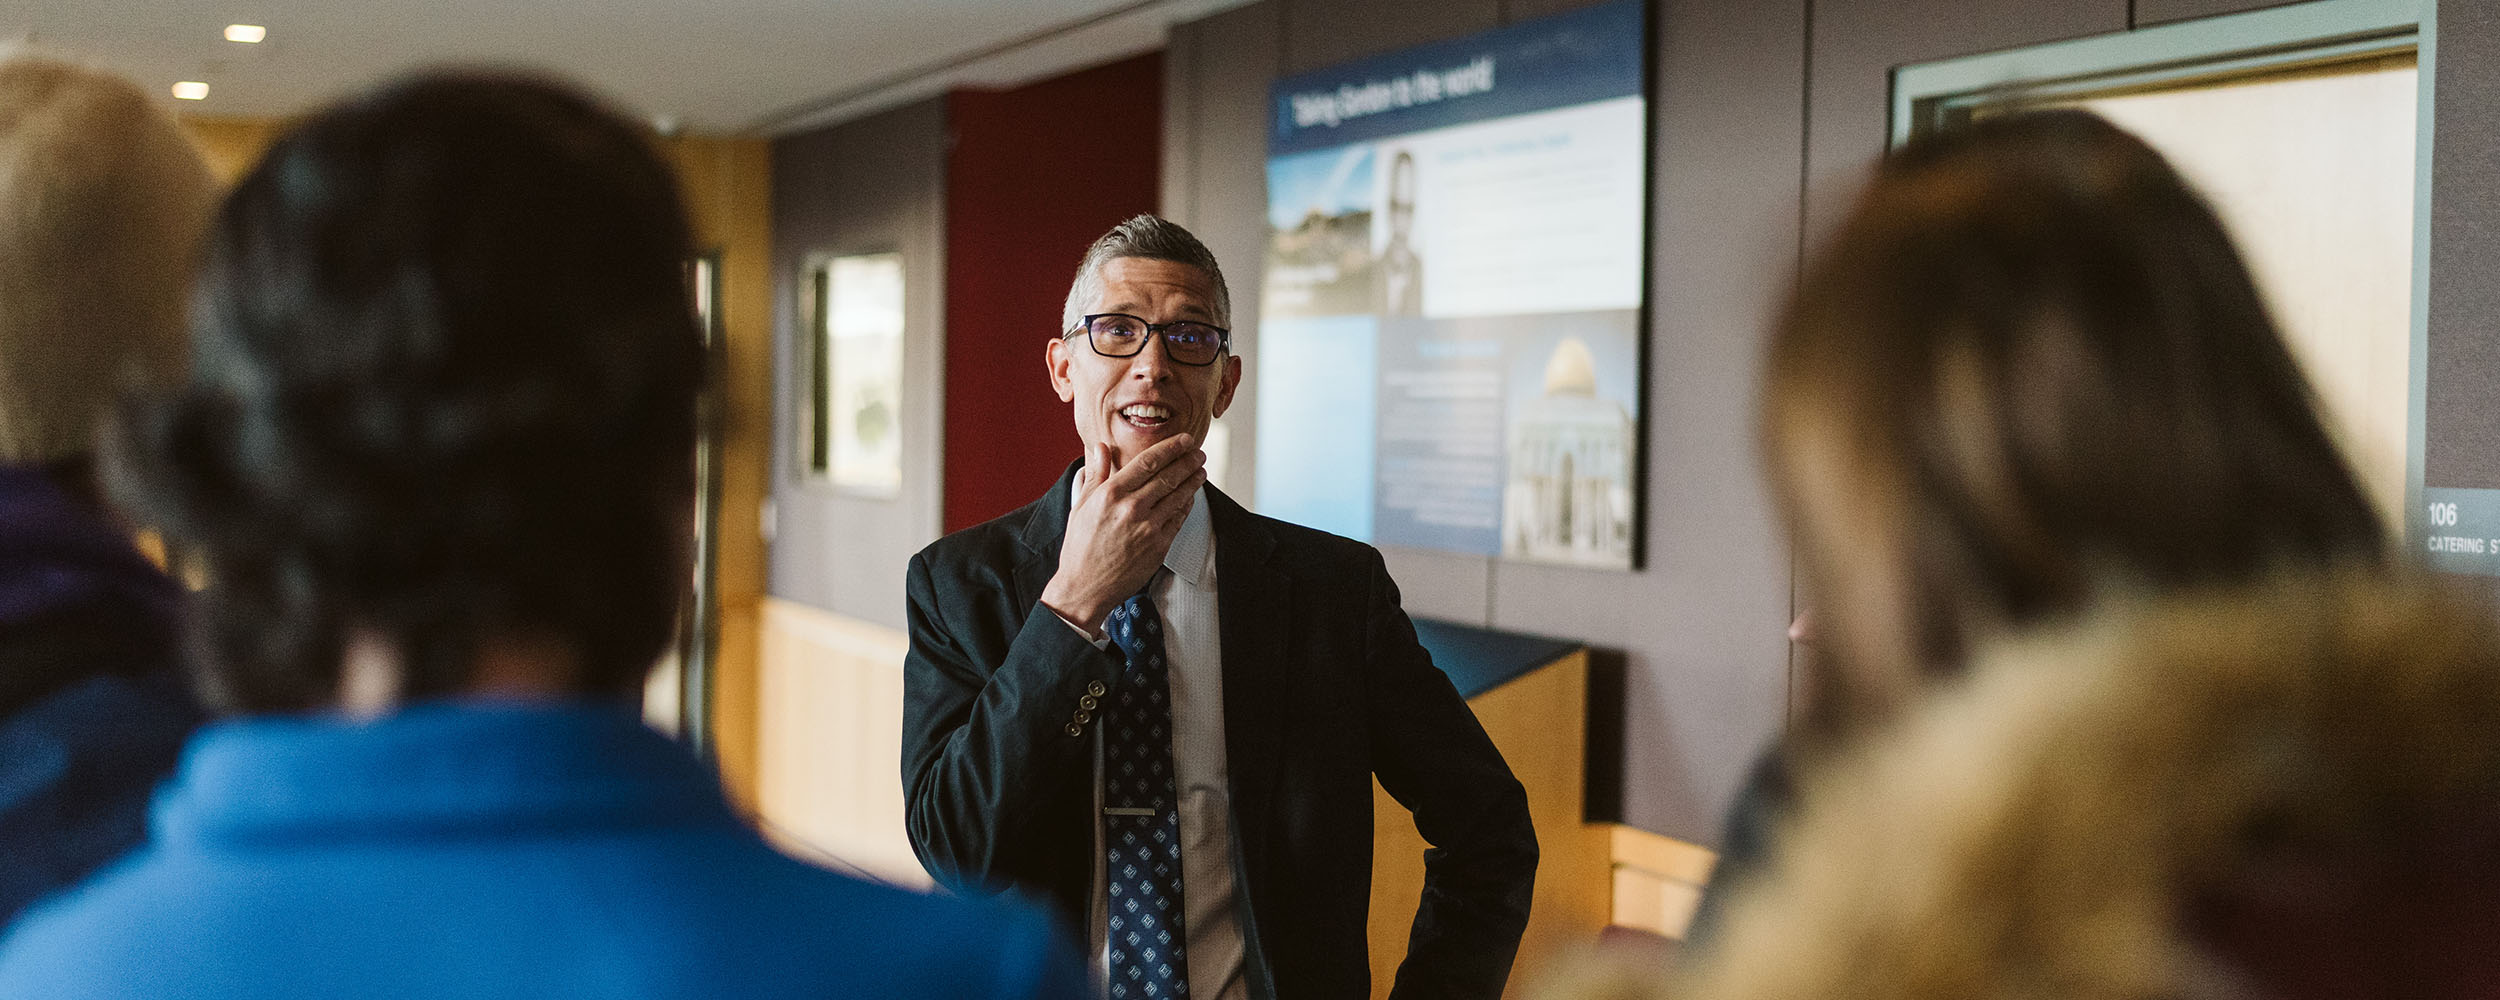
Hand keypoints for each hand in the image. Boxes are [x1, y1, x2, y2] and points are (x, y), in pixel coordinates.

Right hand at [1041, 434, 1205, 634]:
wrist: (1085, 587)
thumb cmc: (1080, 547)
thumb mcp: (1081, 505)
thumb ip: (1096, 474)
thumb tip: (1102, 447)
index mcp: (1111, 494)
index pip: (1148, 462)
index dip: (1170, 448)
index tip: (1183, 440)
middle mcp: (1131, 508)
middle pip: (1168, 476)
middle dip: (1187, 461)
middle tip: (1198, 453)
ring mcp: (1148, 527)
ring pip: (1178, 496)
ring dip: (1192, 481)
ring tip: (1200, 470)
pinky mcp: (1159, 545)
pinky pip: (1178, 519)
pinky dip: (1187, 504)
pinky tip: (1191, 496)